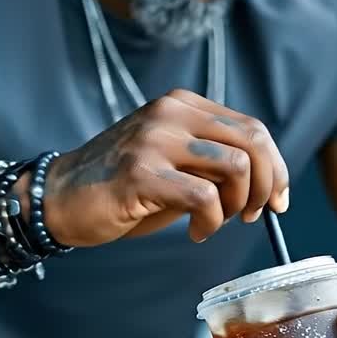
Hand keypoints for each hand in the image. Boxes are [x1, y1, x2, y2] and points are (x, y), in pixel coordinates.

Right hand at [40, 89, 289, 246]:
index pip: (251, 128)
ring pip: (237, 166)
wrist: (58, 198)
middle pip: (253, 141)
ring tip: (217, 222)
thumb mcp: (173, 162)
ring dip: (239, 204)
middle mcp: (171, 113)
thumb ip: (212, 161)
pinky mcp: (141, 172)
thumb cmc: (121, 186)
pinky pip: (205, 197)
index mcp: (182, 105)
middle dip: (268, 185)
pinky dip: (212, 222)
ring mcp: (155, 140)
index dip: (276, 166)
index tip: (278, 199)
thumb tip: (266, 183)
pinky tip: (197, 233)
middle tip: (256, 215)